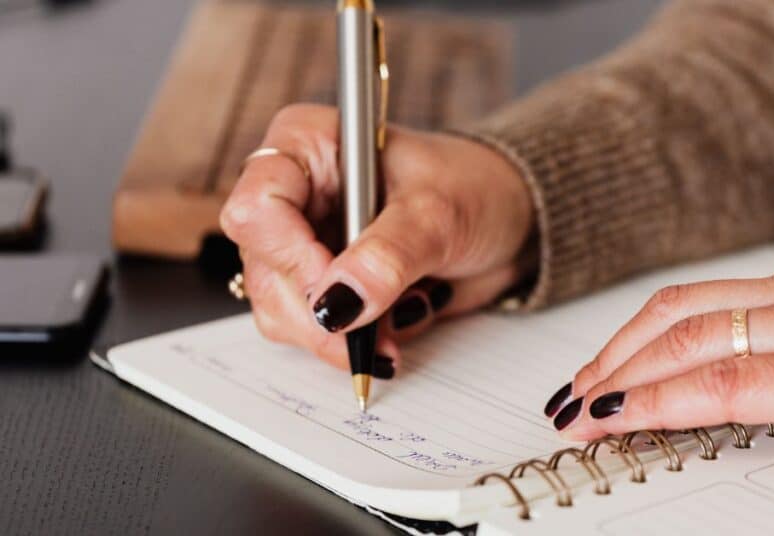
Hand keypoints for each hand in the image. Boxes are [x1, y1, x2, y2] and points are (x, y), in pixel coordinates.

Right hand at [220, 104, 533, 373]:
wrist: (510, 220)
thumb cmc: (475, 188)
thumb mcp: (438, 214)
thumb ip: (387, 257)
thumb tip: (338, 304)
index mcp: (308, 146)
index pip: (258, 205)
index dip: (291, 257)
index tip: (339, 292)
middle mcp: (296, 194)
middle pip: (264, 269)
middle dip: (319, 313)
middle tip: (369, 331)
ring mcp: (306, 244)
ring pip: (280, 310)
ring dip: (339, 335)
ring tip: (400, 319)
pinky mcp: (326, 286)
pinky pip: (313, 332)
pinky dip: (355, 342)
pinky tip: (398, 321)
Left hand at [546, 243, 773, 458]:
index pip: (703, 301)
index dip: (639, 336)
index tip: (605, 369)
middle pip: (677, 312)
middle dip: (613, 354)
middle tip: (573, 391)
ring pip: (688, 340)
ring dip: (620, 375)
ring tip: (581, 410)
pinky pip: (728, 381)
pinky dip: (663, 398)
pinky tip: (625, 417)